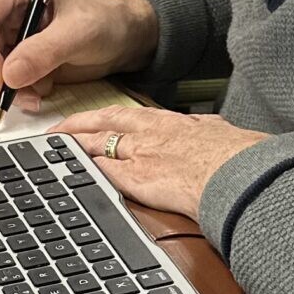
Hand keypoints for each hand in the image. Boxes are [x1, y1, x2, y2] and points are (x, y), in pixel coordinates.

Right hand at [0, 0, 158, 111]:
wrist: (122, 36)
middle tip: (16, 94)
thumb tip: (9, 74)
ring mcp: (8, 28)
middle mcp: (7, 3)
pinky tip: (41, 88)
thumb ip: (44, 51)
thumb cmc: (106, 20)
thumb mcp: (80, 33)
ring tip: (37, 93)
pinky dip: (16, 89)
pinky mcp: (14, 50)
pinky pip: (0, 75)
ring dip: (7, 85)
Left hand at [54, 107, 269, 217]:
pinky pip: (103, 172)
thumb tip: (211, 128)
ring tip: (53, 150)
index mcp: (170, 122)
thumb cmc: (239, 156)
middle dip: (76, 126)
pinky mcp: (138, 178)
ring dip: (72, 147)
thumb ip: (208, 130)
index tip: (89, 121)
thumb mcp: (221, 133)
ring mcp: (141, 154)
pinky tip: (69, 174)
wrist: (240, 172)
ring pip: (97, 144)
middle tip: (55, 131)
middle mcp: (151, 133)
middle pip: (103, 124)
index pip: (126, 115)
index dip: (103, 118)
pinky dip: (84, 172)